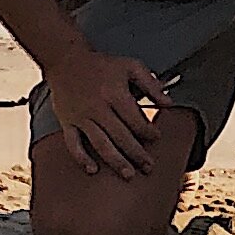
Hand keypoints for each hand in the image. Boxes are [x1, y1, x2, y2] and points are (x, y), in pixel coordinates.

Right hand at [44, 40, 170, 178]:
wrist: (66, 60)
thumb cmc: (101, 65)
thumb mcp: (130, 66)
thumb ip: (151, 84)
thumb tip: (168, 103)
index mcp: (114, 93)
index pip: (135, 120)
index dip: (148, 132)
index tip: (156, 139)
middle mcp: (98, 107)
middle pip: (120, 136)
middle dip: (137, 154)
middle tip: (148, 167)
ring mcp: (81, 117)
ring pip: (100, 143)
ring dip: (116, 161)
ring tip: (128, 174)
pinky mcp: (67, 122)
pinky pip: (73, 144)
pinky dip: (82, 158)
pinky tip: (93, 170)